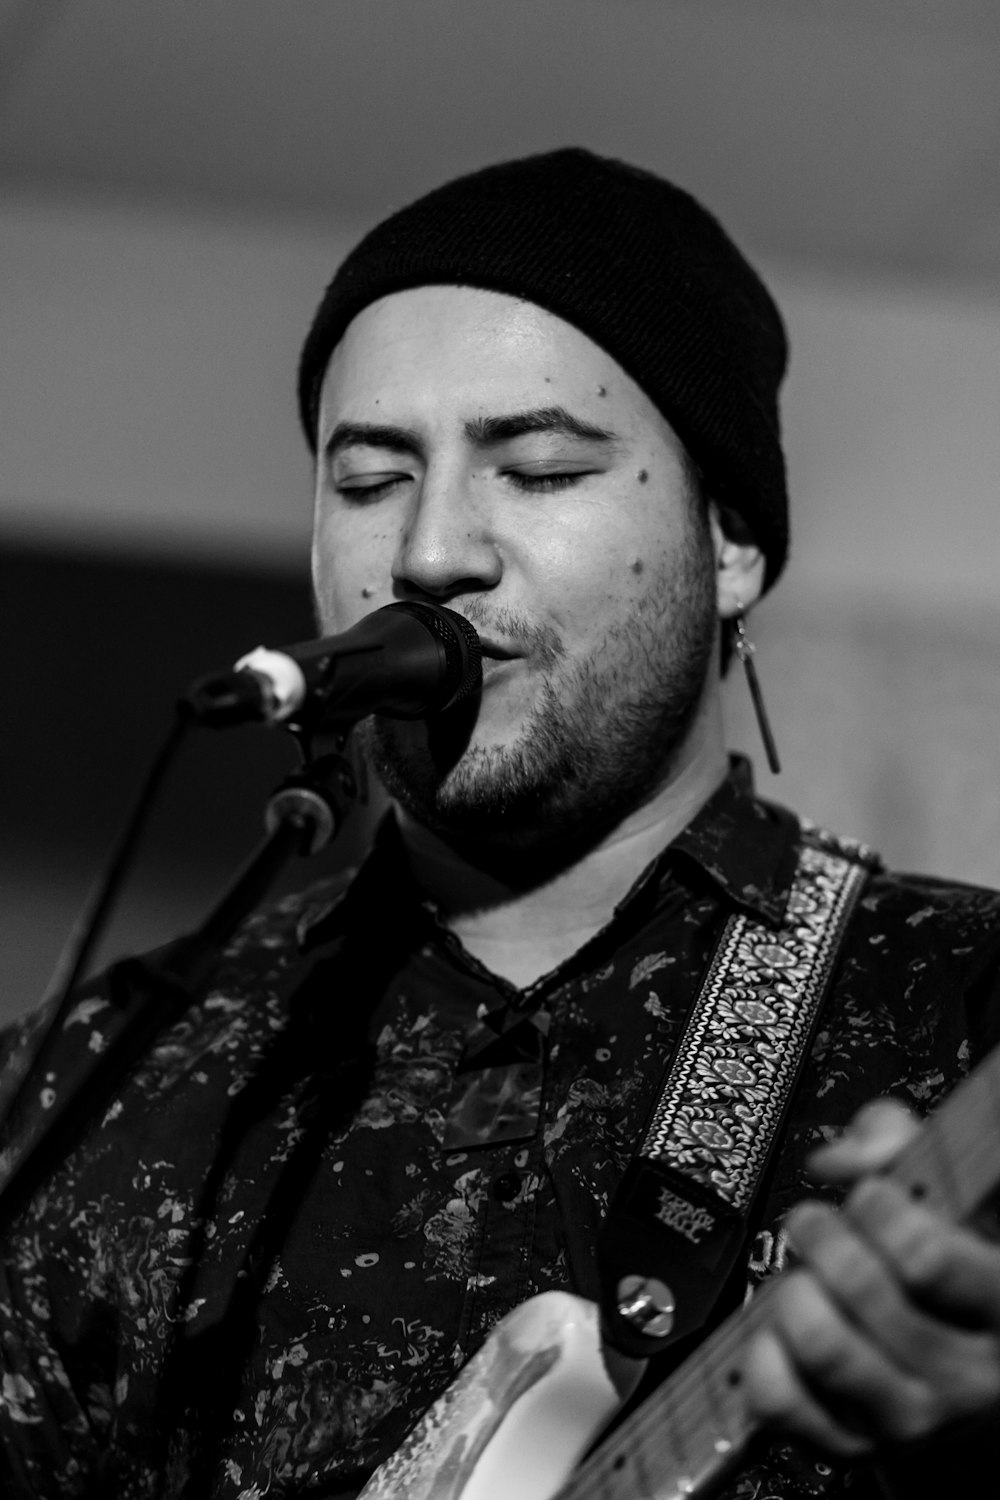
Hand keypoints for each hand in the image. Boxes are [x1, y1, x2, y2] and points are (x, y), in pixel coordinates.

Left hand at [743, 1099, 999, 1456]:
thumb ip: (903, 1150)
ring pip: (821, 1344)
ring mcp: (910, 1417)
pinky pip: (782, 1399)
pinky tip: (780, 1331)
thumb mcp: (957, 1207)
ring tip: (803, 1278)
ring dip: (795, 1292)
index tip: (869, 1196)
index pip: (926, 1256)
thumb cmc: (955, 1284)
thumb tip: (838, 1157)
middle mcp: (965, 1373)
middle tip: (814, 1222)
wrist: (973, 1394)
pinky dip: (764, 1353)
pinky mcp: (855, 1447)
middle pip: (862, 1289)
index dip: (879, 1210)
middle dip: (821, 1235)